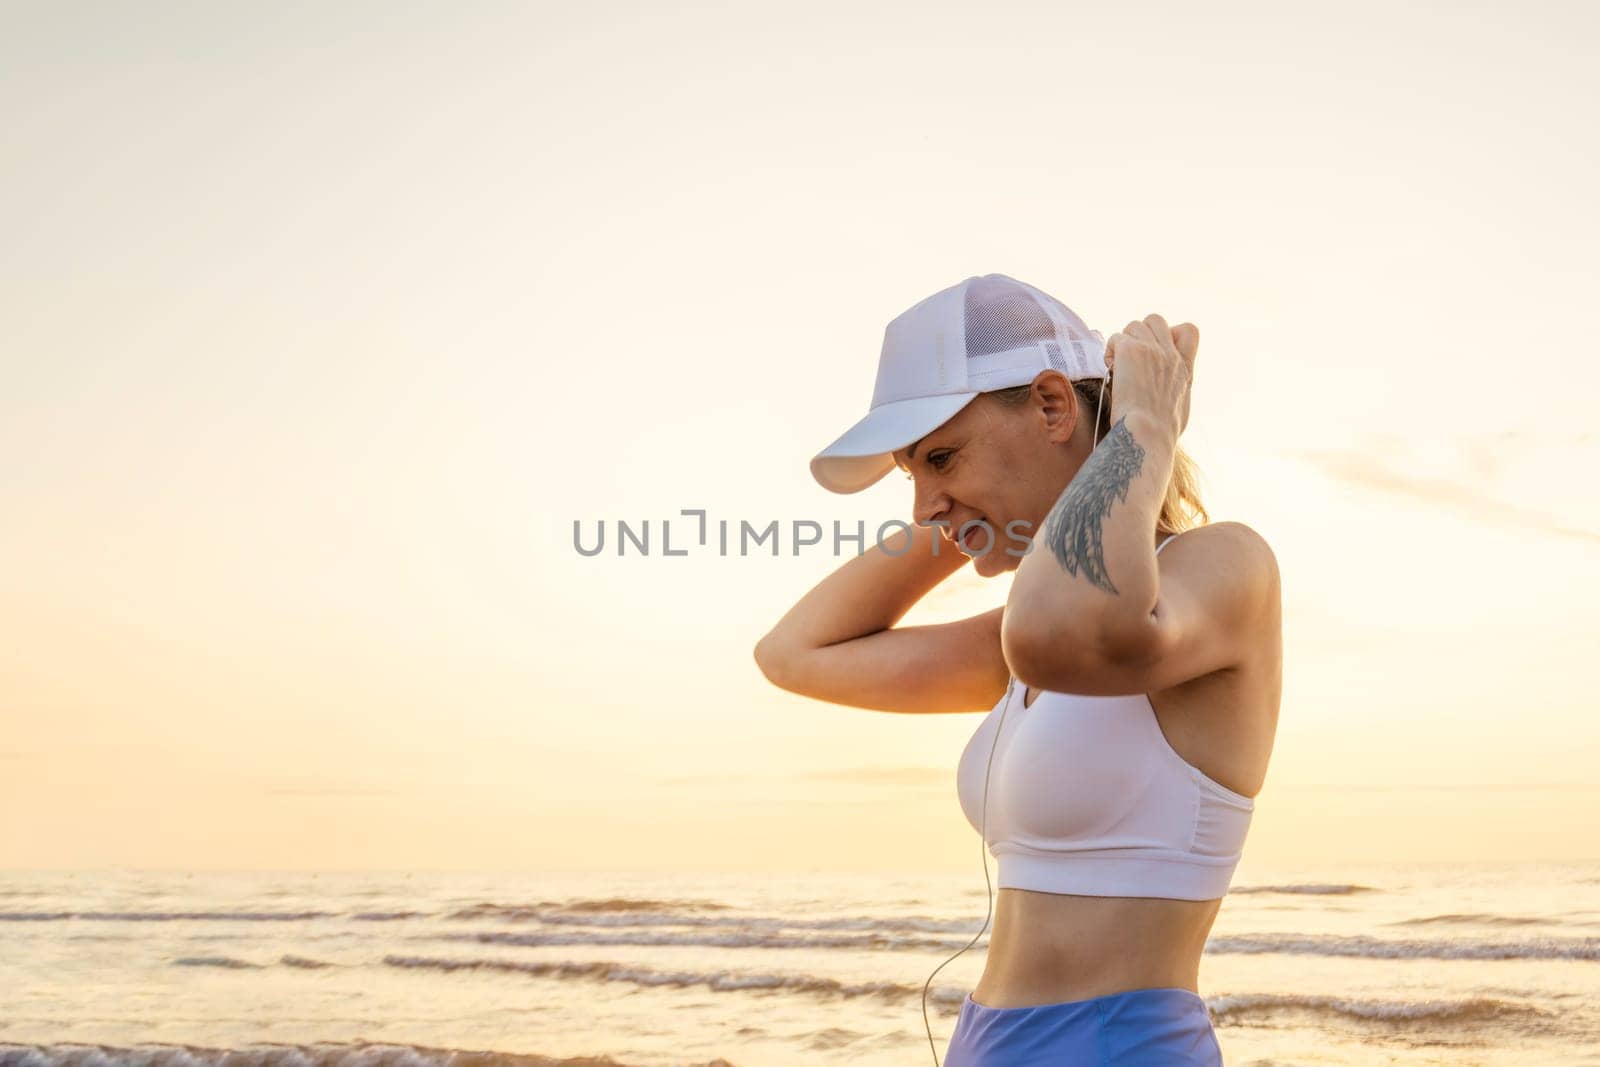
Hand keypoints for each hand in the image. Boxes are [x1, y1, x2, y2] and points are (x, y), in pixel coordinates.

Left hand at [1103, 314, 1198, 438]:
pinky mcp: (1131, 350)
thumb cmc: (1160, 433)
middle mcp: (1170, 354)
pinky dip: (1110, 351)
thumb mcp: (1180, 408)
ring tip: (1118, 365)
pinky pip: (1116, 338)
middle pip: (1155, 320)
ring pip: (1133, 325)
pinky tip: (1110, 369)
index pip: (1189, 331)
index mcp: (1185, 368)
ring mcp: (1151, 349)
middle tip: (1131, 358)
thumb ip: (1177, 390)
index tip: (1158, 352)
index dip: (1171, 333)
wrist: (1146, 434)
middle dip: (1140, 333)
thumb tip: (1172, 394)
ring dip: (1123, 342)